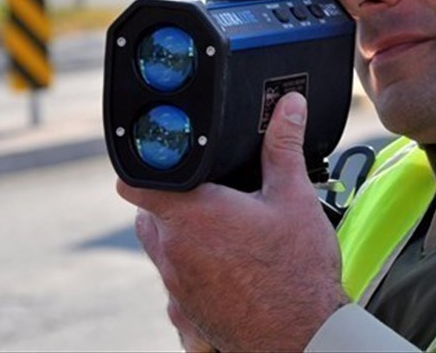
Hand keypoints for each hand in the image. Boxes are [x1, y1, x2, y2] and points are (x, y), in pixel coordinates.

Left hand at [118, 93, 348, 350]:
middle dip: (175, 197)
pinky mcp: (187, 309)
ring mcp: (175, 284)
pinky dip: (196, 265)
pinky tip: (233, 264)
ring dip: (185, 233)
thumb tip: (288, 106)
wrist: (301, 337)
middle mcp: (172, 250)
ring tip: (229, 228)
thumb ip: (283, 146)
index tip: (162, 156)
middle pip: (150, 212)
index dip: (142, 163)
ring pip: (163, 245)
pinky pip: (177, 276)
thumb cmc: (296, 273)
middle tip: (216, 192)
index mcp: (191, 214)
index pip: (134, 181)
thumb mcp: (294, 198)